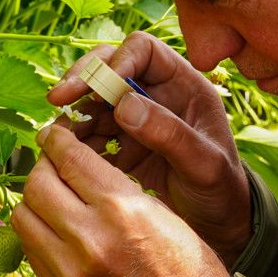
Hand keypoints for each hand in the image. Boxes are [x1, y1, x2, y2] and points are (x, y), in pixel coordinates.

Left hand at [13, 121, 231, 276]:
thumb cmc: (184, 263)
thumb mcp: (157, 209)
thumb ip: (110, 187)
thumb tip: (71, 166)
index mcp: (120, 207)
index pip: (68, 158)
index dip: (56, 140)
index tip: (53, 135)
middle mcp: (89, 237)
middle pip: (37, 184)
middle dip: (42, 167)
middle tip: (51, 166)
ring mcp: (70, 270)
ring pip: (23, 217)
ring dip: (33, 202)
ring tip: (51, 201)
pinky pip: (31, 251)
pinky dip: (37, 234)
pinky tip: (55, 232)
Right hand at [47, 31, 252, 259]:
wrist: (219, 226)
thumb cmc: (223, 190)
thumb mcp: (206, 165)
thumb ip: (170, 134)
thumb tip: (124, 105)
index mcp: (183, 85)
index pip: (144, 50)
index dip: (118, 61)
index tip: (100, 87)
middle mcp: (155, 95)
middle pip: (109, 67)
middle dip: (82, 79)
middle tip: (57, 98)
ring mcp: (134, 120)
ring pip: (92, 102)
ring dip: (72, 113)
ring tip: (54, 135)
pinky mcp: (119, 147)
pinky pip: (88, 135)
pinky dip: (71, 142)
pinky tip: (60, 154)